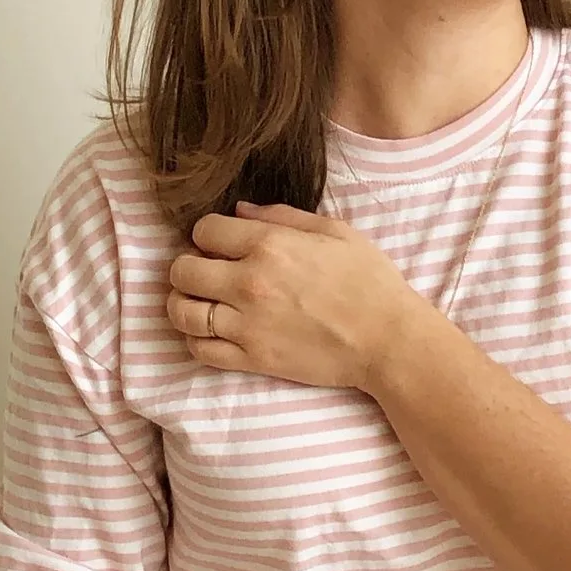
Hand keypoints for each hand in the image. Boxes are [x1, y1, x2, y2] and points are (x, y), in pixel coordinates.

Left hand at [167, 201, 424, 392]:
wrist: (387, 339)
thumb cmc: (369, 280)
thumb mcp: (334, 231)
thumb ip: (282, 216)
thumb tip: (239, 211)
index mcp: (270, 244)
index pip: (204, 231)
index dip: (208, 235)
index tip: (220, 244)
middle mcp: (250, 282)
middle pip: (183, 270)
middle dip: (188, 267)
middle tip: (205, 273)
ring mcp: (248, 324)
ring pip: (183, 312)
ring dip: (183, 304)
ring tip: (200, 303)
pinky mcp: (253, 359)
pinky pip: (201, 350)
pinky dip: (197, 340)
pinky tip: (211, 332)